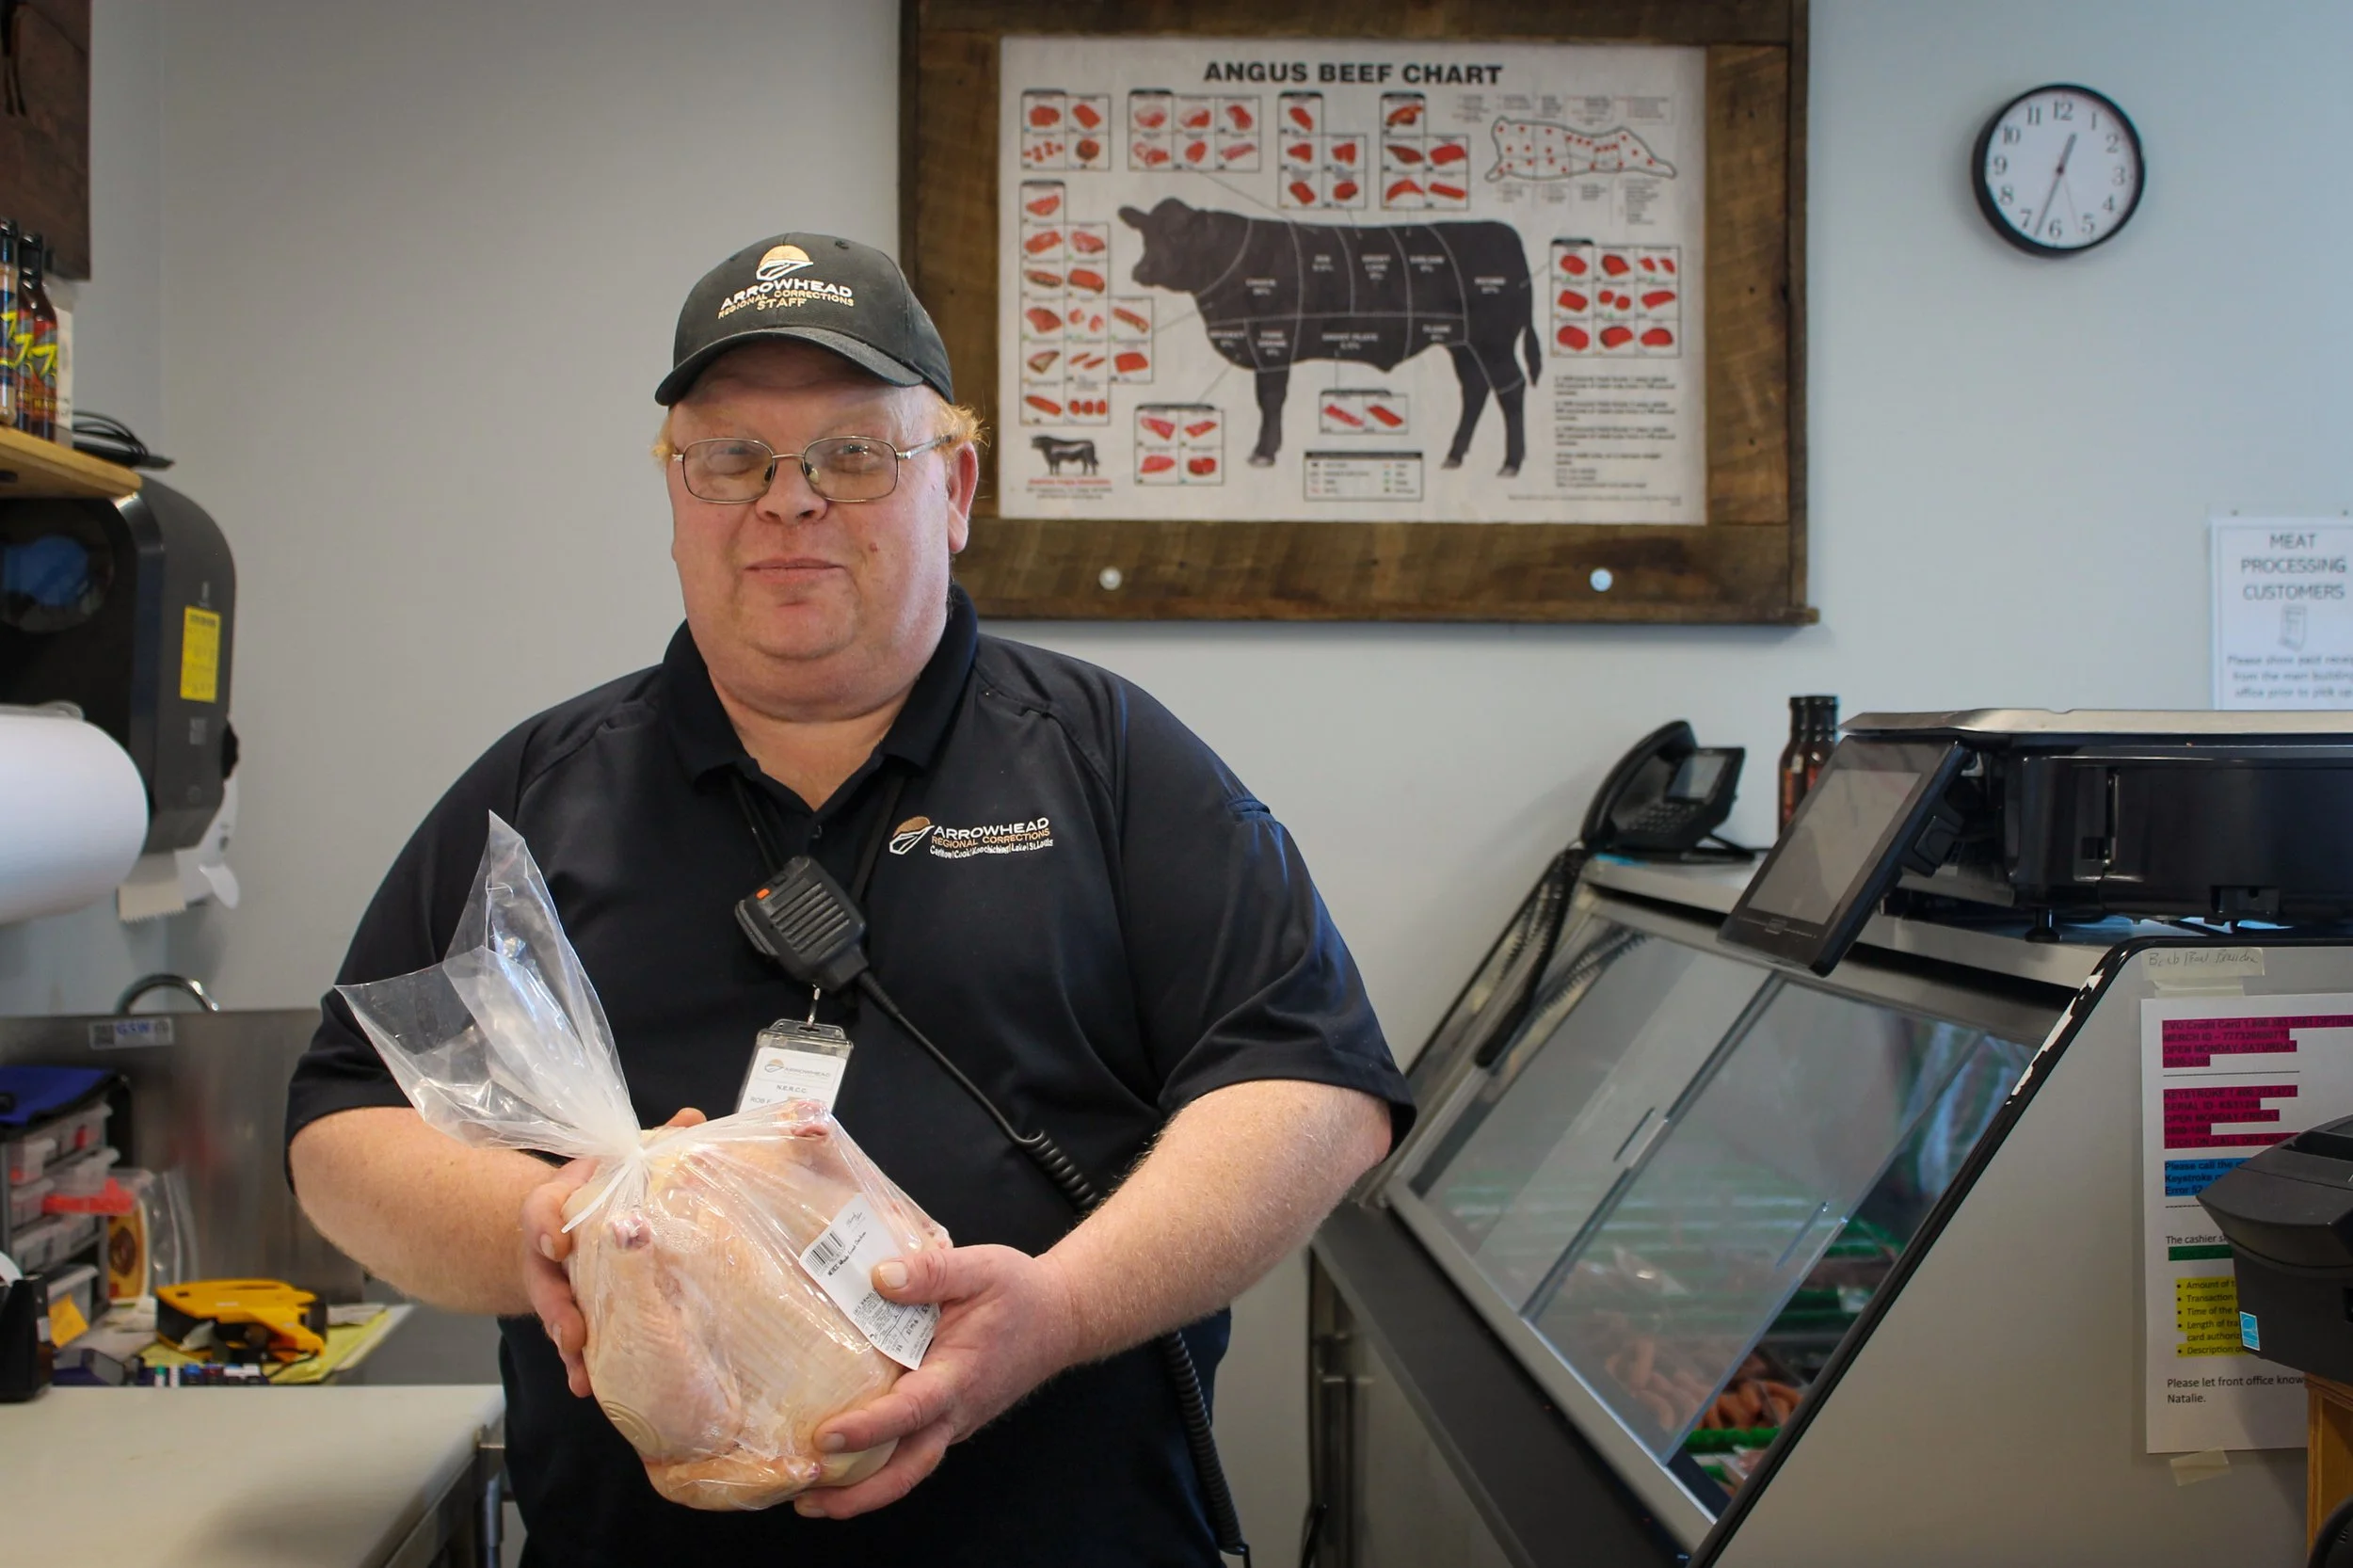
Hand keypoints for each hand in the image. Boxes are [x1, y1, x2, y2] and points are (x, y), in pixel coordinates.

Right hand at [519, 1106, 705, 1397]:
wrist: (581, 1224)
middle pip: (544, 1277)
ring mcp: (560, 1283)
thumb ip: (657, 1144)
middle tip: (573, 1329)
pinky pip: (571, 1340)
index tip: (558, 1241)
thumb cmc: (610, 1190)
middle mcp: (554, 1247)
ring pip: (555, 1314)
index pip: (542, 1210)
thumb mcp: (629, 1163)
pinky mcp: (575, 1311)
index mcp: (562, 1204)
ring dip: (568, 1341)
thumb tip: (692, 1119)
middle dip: (557, 1305)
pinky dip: (578, 1363)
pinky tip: (587, 1384)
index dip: (546, 1225)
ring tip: (582, 1366)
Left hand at [795, 1243, 1079, 1518]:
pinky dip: (874, 1466)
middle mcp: (955, 1411)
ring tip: (809, 1497)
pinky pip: (909, 1450)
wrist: (1061, 1318)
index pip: (910, 1411)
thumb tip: (880, 1277)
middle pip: (906, 1471)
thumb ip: (931, 1270)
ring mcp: (952, 1421)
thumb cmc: (1021, 1293)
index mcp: (959, 1375)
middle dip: (856, 1495)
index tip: (826, 1436)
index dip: (868, 1428)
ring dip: (860, 1491)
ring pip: (906, 1469)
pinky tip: (840, 1460)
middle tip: (806, 1499)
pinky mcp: (946, 1419)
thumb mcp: (980, 1267)